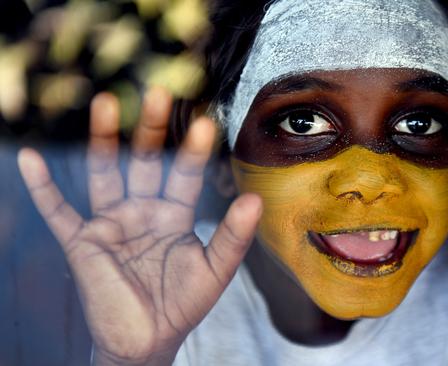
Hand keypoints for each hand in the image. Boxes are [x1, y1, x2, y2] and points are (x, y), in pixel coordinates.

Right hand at [18, 88, 261, 364]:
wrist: (147, 341)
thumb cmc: (182, 304)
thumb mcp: (214, 269)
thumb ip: (233, 236)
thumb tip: (256, 199)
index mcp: (173, 215)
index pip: (183, 174)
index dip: (192, 150)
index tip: (204, 120)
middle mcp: (141, 211)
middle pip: (143, 162)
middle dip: (150, 130)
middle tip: (158, 92)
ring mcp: (110, 223)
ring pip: (103, 173)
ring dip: (102, 139)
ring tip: (106, 102)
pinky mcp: (82, 241)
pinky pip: (58, 211)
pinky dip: (42, 187)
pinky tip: (30, 158)